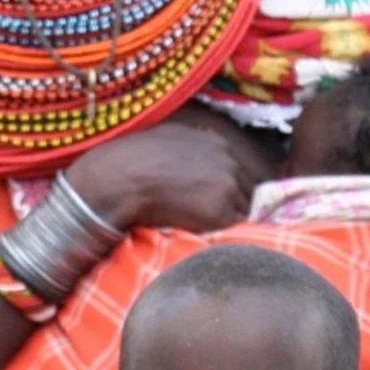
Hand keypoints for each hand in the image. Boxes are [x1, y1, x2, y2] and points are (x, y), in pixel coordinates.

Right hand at [62, 111, 270, 234]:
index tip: (214, 199)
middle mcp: (229, 162)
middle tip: (209, 216)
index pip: (239, 171)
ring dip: (227, 219)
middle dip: (233, 203)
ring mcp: (228, 187)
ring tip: (200, 224)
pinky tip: (197, 230)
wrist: (121, 178)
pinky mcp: (220, 212)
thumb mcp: (169, 137)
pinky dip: (219, 232)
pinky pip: (230, 228)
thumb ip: (193, 146)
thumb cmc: (135, 159)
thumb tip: (198, 157)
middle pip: (247, 191)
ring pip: (241, 210)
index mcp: (218, 143)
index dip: (228, 187)